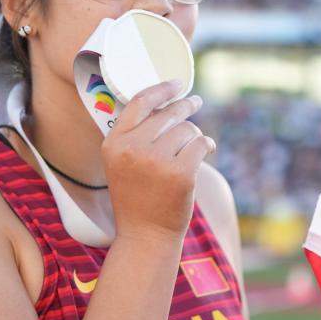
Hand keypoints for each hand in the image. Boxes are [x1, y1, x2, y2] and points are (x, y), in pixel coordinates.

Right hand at [102, 79, 214, 241]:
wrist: (146, 236)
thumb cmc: (137, 198)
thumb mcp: (122, 164)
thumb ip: (135, 136)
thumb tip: (167, 104)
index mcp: (113, 144)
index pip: (139, 103)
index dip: (161, 90)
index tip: (177, 84)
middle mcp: (132, 149)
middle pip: (167, 114)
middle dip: (185, 107)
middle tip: (195, 102)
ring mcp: (157, 161)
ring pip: (187, 129)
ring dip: (194, 135)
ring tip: (192, 148)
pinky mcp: (181, 173)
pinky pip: (201, 144)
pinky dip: (207, 145)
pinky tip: (207, 150)